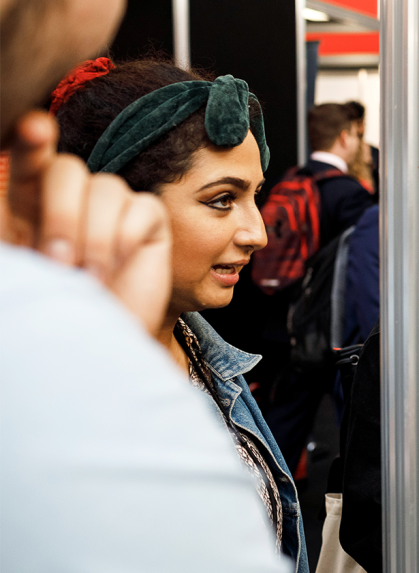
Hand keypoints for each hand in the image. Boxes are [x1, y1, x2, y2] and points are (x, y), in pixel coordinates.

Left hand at [3, 111, 172, 335]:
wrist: (102, 345)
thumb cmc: (58, 314)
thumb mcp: (26, 272)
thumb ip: (18, 240)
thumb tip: (19, 174)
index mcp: (28, 206)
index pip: (29, 161)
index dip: (33, 142)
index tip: (35, 130)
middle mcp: (70, 200)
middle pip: (67, 170)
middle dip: (62, 216)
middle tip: (59, 264)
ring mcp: (112, 208)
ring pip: (105, 187)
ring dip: (95, 237)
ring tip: (90, 279)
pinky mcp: (147, 221)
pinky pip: (140, 207)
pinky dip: (127, 238)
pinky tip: (120, 266)